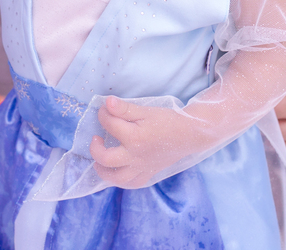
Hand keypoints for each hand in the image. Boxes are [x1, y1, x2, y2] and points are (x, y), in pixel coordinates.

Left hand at [88, 96, 206, 188]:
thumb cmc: (168, 121)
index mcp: (134, 138)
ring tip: (99, 161)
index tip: (105, 108)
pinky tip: (117, 172)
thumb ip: (125, 108)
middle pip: (106, 159)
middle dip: (95, 149)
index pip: (110, 124)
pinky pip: (132, 183)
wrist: (189, 135)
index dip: (103, 114)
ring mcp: (141, 167)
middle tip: (95, 138)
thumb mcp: (146, 111)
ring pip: (117, 178)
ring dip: (104, 171)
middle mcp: (135, 156)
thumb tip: (107, 103)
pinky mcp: (148, 173)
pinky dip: (121, 180)